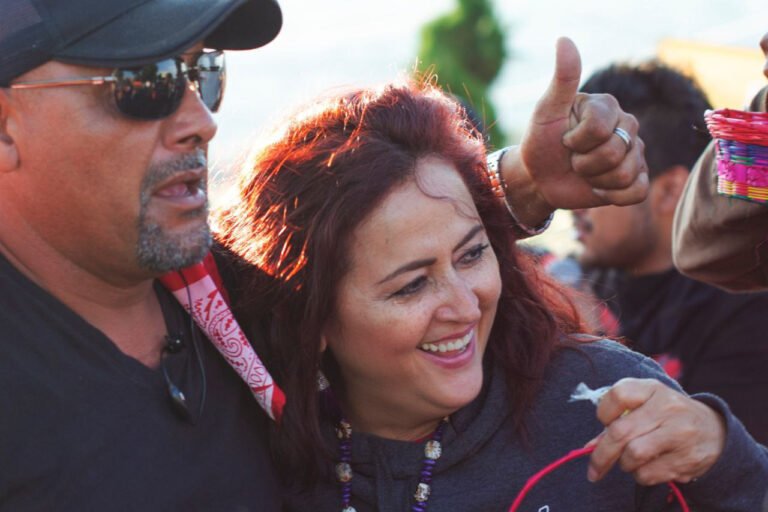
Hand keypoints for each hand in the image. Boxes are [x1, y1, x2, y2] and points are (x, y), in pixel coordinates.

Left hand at [502, 37, 648, 226]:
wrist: (539, 178)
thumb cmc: (541, 142)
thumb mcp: (546, 111)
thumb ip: (562, 80)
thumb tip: (564, 40)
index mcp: (608, 106)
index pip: (600, 129)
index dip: (576, 141)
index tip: (564, 139)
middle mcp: (627, 126)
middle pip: (614, 153)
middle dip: (584, 163)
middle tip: (573, 159)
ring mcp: (635, 153)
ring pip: (625, 174)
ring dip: (596, 181)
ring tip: (584, 172)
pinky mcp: (636, 179)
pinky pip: (636, 192)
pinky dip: (612, 196)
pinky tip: (599, 188)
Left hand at [586, 378, 725, 484]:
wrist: (715, 432)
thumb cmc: (668, 417)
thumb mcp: (646, 406)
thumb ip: (617, 421)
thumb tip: (590, 447)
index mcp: (653, 389)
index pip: (618, 395)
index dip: (604, 412)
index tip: (604, 423)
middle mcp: (667, 407)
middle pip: (620, 432)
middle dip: (601, 455)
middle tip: (594, 469)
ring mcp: (680, 433)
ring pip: (633, 454)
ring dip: (624, 464)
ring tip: (631, 462)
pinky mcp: (688, 458)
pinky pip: (649, 473)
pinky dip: (641, 475)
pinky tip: (649, 468)